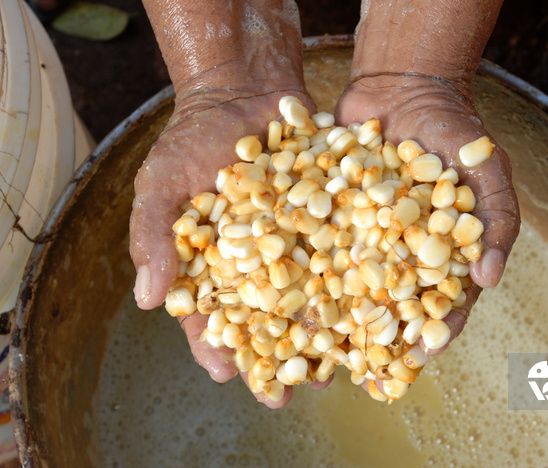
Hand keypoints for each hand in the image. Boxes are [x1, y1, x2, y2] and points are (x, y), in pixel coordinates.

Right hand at [129, 88, 320, 407]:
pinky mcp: (327, 220)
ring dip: (319, 334)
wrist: (243, 90)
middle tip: (290, 394)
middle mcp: (256, 262)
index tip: (227, 375)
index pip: (208, 315)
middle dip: (276, 357)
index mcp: (211, 264)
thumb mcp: (160, 183)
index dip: (216, 346)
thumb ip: (152, 238)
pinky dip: (352, 282)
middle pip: (265, 320)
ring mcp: (294, 242)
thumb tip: (149, 300)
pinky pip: (340, 255)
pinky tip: (367, 309)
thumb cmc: (192, 139)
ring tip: (336, 368)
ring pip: (307, 298)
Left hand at [336, 74, 519, 393]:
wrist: (405, 85)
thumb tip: (489, 278)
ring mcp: (362, 234)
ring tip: (321, 348)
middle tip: (364, 372)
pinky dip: (304, 266)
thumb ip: (498, 220)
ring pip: (349, 283)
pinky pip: (317, 243)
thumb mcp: (489, 169)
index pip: (440, 301)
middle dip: (380, 338)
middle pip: (392, 304)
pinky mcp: (330, 213)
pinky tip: (287, 291)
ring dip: (338, 315)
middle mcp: (399, 250)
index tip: (418, 360)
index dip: (432, 331)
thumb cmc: (456, 129)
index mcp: (439, 251)